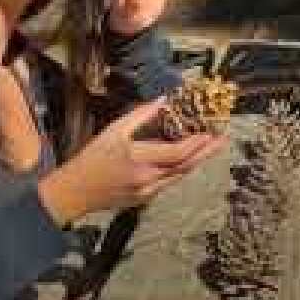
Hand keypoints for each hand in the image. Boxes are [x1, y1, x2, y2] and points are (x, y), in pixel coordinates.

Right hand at [38, 99, 224, 224]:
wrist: (75, 192)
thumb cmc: (92, 158)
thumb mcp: (114, 131)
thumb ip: (141, 115)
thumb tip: (164, 100)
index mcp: (139, 159)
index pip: (177, 153)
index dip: (197, 143)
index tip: (211, 132)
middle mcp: (147, 179)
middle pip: (186, 166)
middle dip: (207, 152)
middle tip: (224, 140)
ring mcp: (148, 192)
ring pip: (180, 176)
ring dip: (197, 161)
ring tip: (212, 147)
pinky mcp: (146, 199)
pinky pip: (170, 182)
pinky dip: (182, 169)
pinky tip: (189, 159)